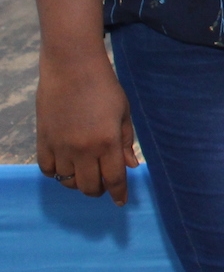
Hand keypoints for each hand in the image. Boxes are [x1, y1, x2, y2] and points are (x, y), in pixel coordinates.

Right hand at [36, 45, 139, 204]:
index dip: (118, 194)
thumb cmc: (104, 88)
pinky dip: (56, 173)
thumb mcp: (123, 113)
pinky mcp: (43, 141)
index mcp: (108, 141)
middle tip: (103, 184)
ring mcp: (61, 147)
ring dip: (77, 182)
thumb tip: (131, 166)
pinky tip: (65, 166)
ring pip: (67, 181)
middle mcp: (83, 149)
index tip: (121, 202)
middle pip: (89, 186)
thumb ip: (126, 142)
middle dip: (98, 190)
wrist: (72, 69)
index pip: (113, 179)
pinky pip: (48, 170)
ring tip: (85, 172)